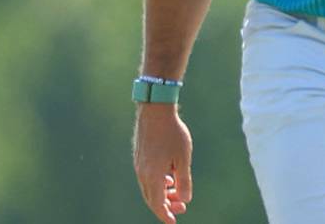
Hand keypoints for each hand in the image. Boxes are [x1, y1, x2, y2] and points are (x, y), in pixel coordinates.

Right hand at [133, 104, 192, 222]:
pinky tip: (169, 179)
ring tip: (178, 193)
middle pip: (152, 198)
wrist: (155, 112)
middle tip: (182, 208)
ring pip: (150, 188)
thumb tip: (185, 199)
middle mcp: (142, 174)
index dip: (165, 215)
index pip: (157, 204)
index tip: (173, 223)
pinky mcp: (140, 158)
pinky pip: (147, 178)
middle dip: (166, 206)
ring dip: (163, 194)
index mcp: (153, 176)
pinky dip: (158, 183)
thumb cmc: (172, 133)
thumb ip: (184, 180)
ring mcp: (139, 165)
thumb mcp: (183, 158)